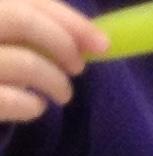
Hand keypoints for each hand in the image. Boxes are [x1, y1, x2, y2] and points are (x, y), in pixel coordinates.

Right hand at [0, 0, 103, 121]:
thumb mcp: (7, 35)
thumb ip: (32, 26)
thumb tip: (91, 39)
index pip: (27, 0)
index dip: (69, 19)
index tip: (102, 42)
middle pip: (23, 20)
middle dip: (62, 43)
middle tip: (78, 67)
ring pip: (26, 63)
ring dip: (57, 82)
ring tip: (62, 93)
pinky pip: (13, 100)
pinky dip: (33, 106)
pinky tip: (35, 105)